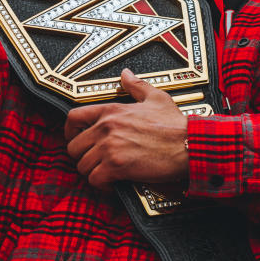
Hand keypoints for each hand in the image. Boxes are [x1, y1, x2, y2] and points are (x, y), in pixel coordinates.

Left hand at [64, 68, 188, 190]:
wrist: (190, 144)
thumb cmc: (176, 124)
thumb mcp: (157, 97)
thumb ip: (137, 85)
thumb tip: (126, 74)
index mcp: (112, 111)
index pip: (73, 117)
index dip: (69, 132)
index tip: (75, 140)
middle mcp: (106, 128)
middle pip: (73, 147)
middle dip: (82, 157)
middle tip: (94, 162)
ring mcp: (110, 147)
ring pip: (82, 166)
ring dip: (92, 173)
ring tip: (105, 174)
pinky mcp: (117, 166)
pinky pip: (95, 180)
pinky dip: (101, 185)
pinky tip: (112, 184)